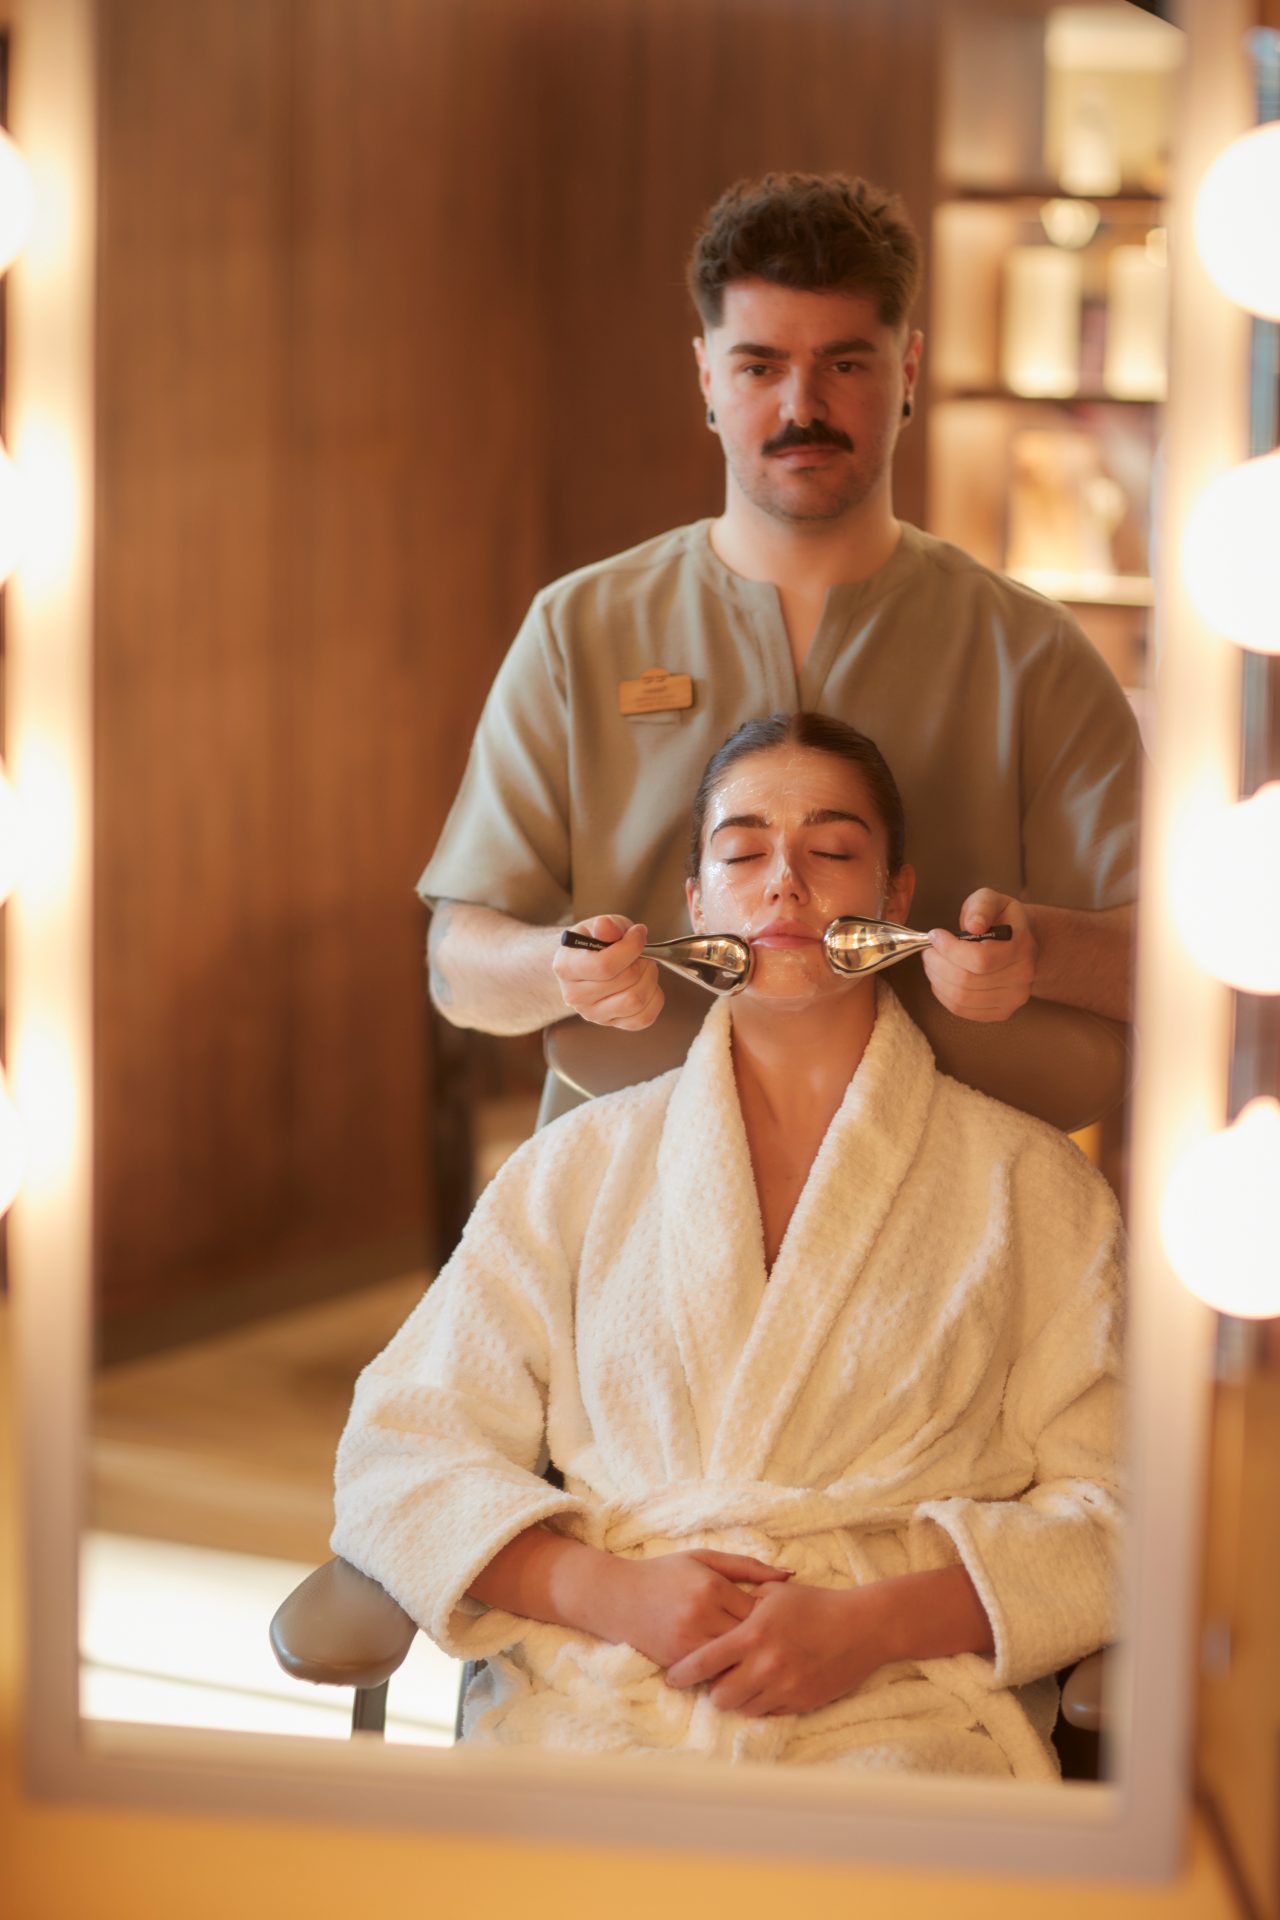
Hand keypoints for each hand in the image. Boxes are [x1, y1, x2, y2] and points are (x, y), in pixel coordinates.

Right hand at [551, 914, 664, 1030]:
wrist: (588, 963)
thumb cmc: (594, 943)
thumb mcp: (599, 926)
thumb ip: (605, 926)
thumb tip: (605, 926)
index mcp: (566, 967)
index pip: (605, 965)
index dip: (631, 947)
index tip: (638, 933)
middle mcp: (575, 996)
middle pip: (626, 981)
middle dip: (642, 961)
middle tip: (641, 952)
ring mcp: (593, 1014)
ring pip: (636, 1001)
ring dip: (650, 978)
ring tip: (644, 966)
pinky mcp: (612, 1024)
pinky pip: (644, 1018)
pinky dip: (654, 998)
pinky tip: (647, 983)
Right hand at [595, 1550, 792, 1668]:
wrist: (618, 1597)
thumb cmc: (665, 1573)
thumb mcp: (704, 1559)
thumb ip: (748, 1566)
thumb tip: (790, 1575)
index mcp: (712, 1587)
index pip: (758, 1611)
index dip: (771, 1618)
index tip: (777, 1620)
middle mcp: (702, 1616)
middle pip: (749, 1640)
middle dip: (763, 1643)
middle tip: (774, 1643)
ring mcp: (688, 1642)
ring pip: (733, 1661)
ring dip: (745, 1660)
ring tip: (756, 1656)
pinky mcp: (677, 1661)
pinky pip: (712, 1673)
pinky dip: (724, 1671)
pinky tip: (732, 1666)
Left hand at [664, 1580, 894, 1717]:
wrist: (861, 1628)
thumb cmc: (816, 1605)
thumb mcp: (775, 1593)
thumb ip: (743, 1602)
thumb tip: (719, 1610)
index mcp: (753, 1634)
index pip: (704, 1662)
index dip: (682, 1673)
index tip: (671, 1677)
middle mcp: (765, 1666)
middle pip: (719, 1696)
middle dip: (711, 1690)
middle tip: (713, 1680)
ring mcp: (784, 1688)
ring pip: (742, 1708)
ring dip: (737, 1698)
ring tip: (740, 1683)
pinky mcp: (800, 1703)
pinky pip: (767, 1713)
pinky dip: (760, 1703)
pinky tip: (764, 1687)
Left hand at [921, 890, 1037, 1022]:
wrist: (1020, 943)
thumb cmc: (1001, 920)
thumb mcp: (993, 901)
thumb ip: (981, 907)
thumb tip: (973, 925)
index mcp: (1023, 947)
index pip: (980, 959)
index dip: (950, 949)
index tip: (935, 935)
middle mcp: (1022, 977)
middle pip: (966, 981)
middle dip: (937, 964)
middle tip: (928, 951)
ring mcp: (1013, 999)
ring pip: (961, 998)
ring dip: (936, 979)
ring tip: (932, 962)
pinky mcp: (1000, 1013)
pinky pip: (961, 1010)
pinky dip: (943, 994)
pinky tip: (940, 978)